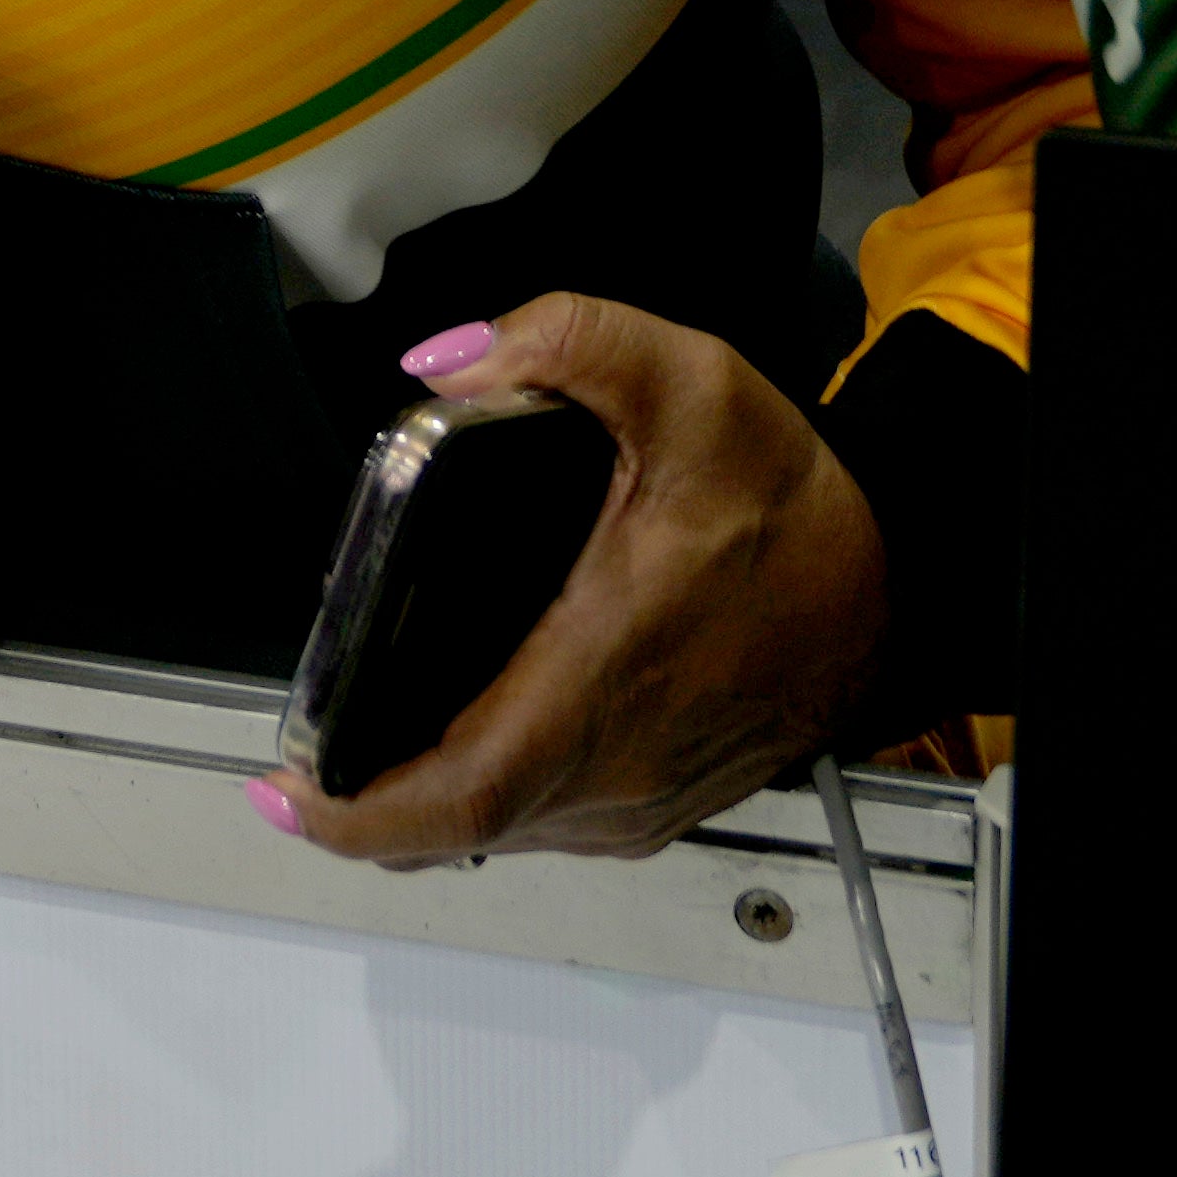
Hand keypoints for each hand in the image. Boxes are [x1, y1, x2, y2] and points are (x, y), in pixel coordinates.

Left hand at [266, 300, 894, 866]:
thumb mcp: (685, 379)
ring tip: (354, 750)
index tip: (286, 794)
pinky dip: (485, 802)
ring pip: (503, 834)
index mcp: (607, 668)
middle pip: (463, 826)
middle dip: (365, 809)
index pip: (466, 787)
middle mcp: (621, 760)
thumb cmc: (790, 497)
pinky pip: (548, 827)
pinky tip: (451, 747)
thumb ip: (563, 343)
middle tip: (297, 759)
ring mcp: (642, 799)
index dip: (363, 812)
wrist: (891, 573)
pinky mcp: (660, 807)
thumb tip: (444, 363)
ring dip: (422, 809)